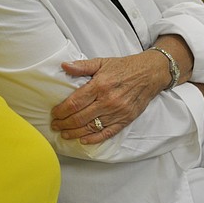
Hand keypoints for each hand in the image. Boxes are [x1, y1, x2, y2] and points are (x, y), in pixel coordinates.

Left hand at [50, 53, 165, 144]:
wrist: (149, 73)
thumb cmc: (124, 67)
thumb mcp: (101, 62)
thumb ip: (82, 66)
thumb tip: (64, 65)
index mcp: (99, 85)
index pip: (74, 103)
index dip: (61, 111)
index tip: (54, 114)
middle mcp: (107, 101)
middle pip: (80, 118)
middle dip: (64, 124)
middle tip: (55, 126)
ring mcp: (117, 112)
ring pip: (91, 127)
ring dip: (75, 133)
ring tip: (64, 134)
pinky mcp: (125, 120)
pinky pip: (107, 133)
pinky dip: (94, 139)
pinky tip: (83, 140)